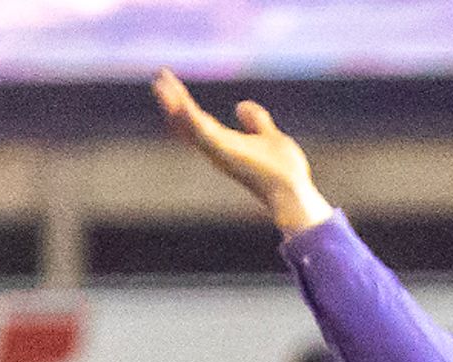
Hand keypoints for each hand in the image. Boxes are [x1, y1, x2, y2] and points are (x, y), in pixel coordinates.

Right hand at [154, 71, 333, 234]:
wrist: (293, 191)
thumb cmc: (284, 171)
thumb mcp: (270, 136)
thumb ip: (257, 122)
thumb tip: (240, 105)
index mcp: (226, 143)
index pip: (199, 121)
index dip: (185, 103)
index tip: (172, 85)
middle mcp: (217, 148)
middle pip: (187, 122)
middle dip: (173, 101)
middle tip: (159, 79)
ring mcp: (219, 151)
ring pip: (190, 125)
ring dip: (174, 105)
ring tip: (160, 84)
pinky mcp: (224, 153)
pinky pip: (202, 133)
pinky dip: (189, 118)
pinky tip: (178, 103)